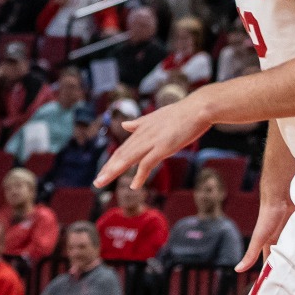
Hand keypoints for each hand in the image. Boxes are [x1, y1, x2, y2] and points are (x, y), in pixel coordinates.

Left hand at [95, 91, 213, 189]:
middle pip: (121, 155)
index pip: (123, 149)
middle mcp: (143, 136)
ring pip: (128, 158)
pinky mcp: (163, 147)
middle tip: (96, 182)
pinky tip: (133, 186)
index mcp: (141, 130)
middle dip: (108, 169)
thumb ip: (139, 123)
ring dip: (113, 171)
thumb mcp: (155, 117)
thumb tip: (125, 124)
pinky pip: (147, 163)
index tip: (102, 172)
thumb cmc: (181, 113)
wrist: (199, 108)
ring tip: (101, 183)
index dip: (112, 161)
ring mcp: (152, 142)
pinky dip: (139, 175)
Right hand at [237, 196, 292, 272]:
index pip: (268, 263)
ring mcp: (291, 235)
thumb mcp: (259, 238)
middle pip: (284, 259)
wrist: (281, 196)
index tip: (275, 289)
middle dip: (287, 270)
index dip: (270, 274)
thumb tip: (237, 270)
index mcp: (268, 245)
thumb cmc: (267, 216)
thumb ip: (250, 254)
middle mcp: (280, 241)